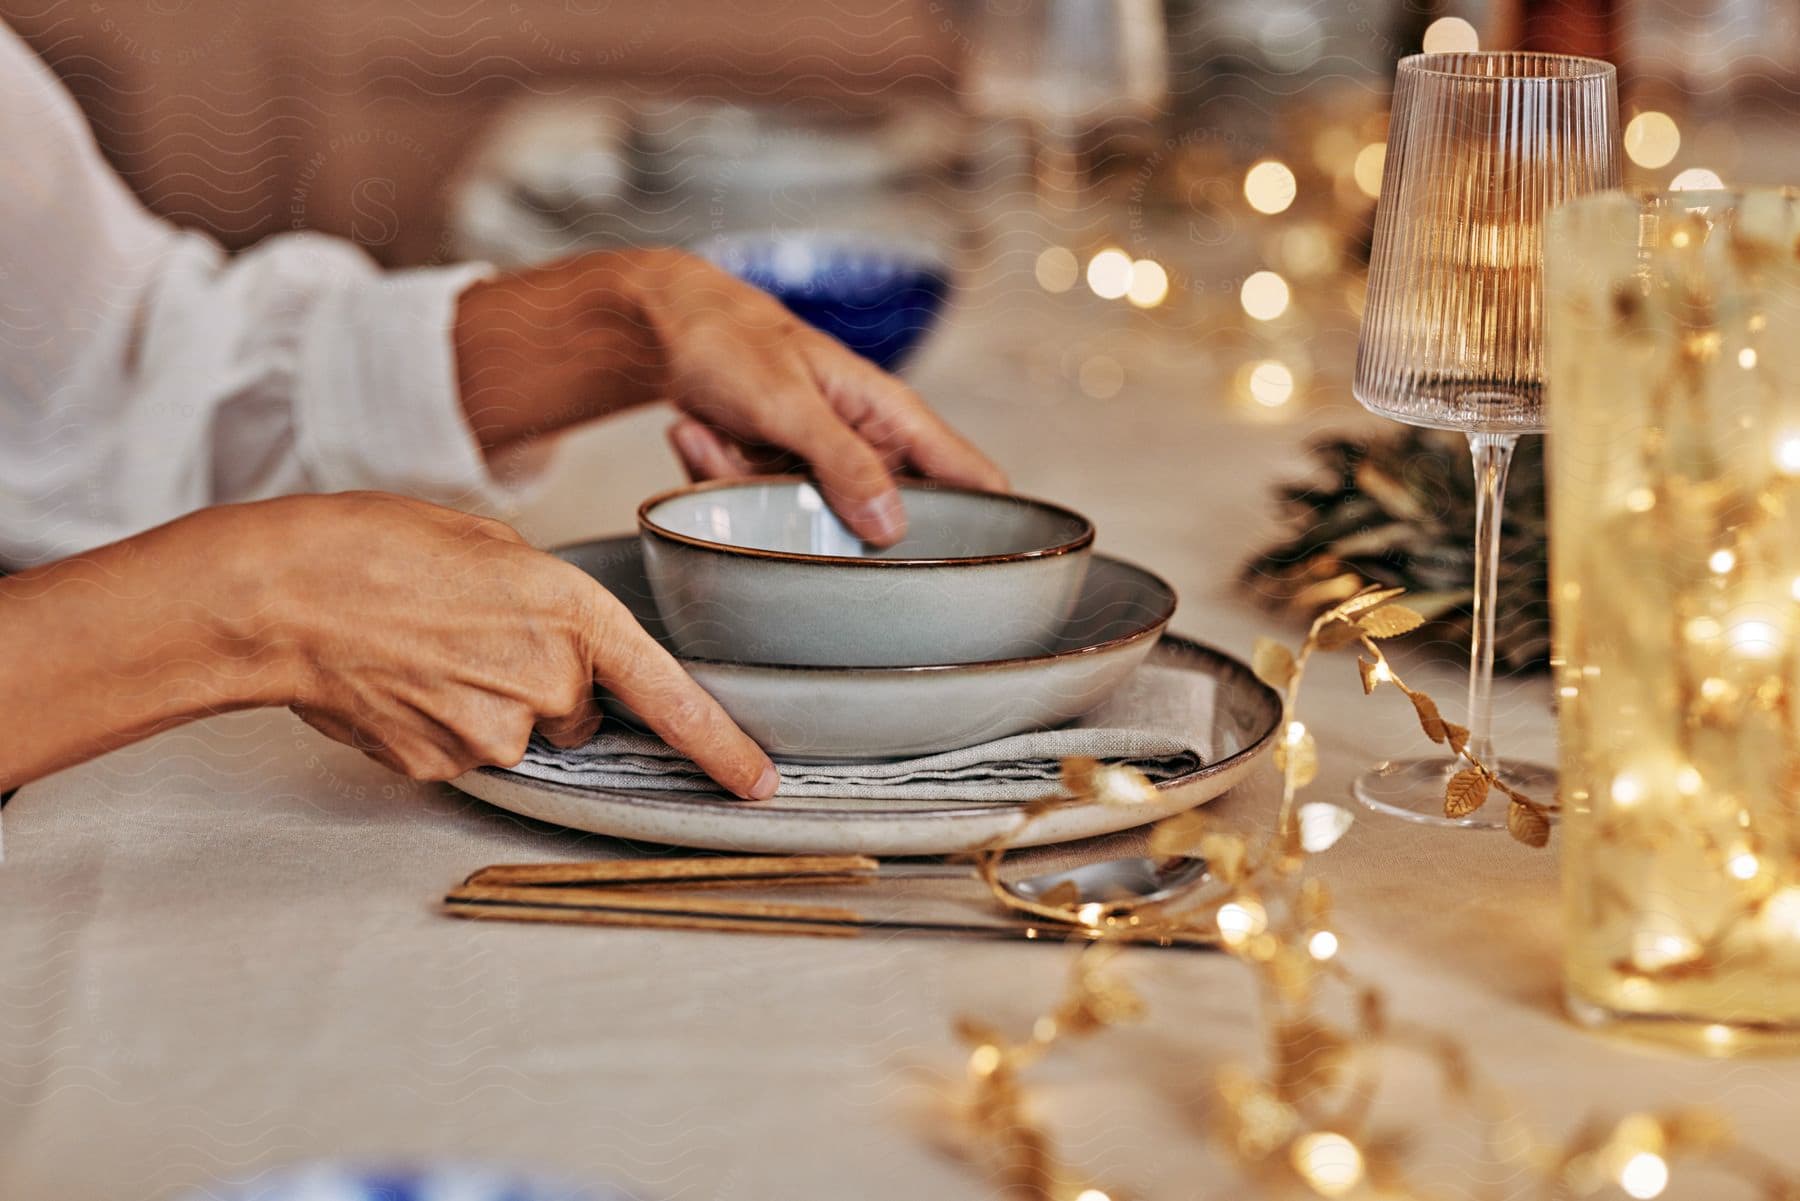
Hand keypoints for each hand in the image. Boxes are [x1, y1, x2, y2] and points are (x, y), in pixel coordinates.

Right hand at [228, 493, 777, 795]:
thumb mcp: (492, 547)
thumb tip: (557, 647)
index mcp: (571, 614)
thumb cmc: (373, 546)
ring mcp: (490, 732)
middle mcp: (543, 682)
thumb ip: (550, 603)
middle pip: (578, 709)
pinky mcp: (439, 764)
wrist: (279, 593)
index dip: (720, 744)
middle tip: (477, 634)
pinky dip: (441, 722)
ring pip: (518, 732)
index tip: (757, 781)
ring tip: (426, 650)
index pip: (670, 696)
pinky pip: (464, 750)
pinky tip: (402, 680)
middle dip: (546, 683)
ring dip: (488, 702)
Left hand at [453, 249, 1005, 544]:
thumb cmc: (732, 341)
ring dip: (751, 491)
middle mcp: (869, 450)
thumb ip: (842, 463)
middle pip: (882, 524)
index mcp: (894, 418)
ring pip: (808, 527)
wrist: (664, 327)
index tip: (993, 579)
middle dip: (824, 524)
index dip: (997, 531)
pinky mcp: (781, 485)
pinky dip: (723, 482)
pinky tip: (700, 434)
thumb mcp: (789, 402)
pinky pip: (761, 516)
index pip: (976, 481)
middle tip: (770, 476)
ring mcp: (824, 472)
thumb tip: (894, 528)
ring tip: (716, 433)